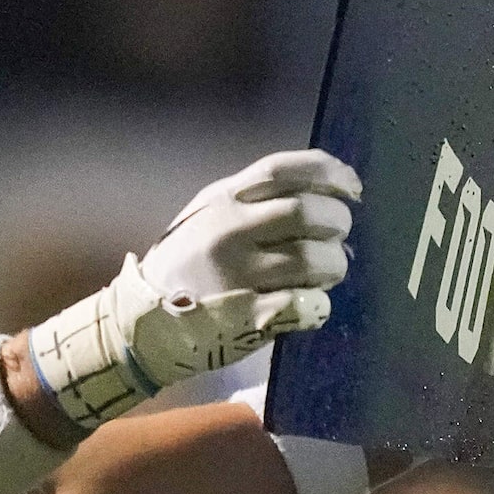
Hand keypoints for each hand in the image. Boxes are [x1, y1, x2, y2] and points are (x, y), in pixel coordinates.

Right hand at [18, 150, 363, 433]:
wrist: (139, 323)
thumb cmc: (187, 263)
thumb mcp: (209, 216)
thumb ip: (257, 200)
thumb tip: (327, 190)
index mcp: (222, 200)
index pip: (282, 170)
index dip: (328, 173)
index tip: (353, 188)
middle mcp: (228, 232)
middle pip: (307, 213)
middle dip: (338, 223)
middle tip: (340, 236)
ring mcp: (237, 276)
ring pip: (313, 260)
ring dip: (334, 265)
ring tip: (328, 271)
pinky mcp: (246, 318)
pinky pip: (305, 306)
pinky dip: (319, 305)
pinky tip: (312, 304)